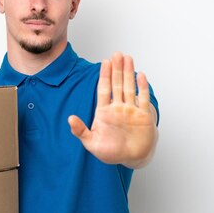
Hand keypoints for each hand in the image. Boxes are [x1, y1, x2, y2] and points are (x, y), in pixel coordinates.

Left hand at [68, 52, 157, 167]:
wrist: (132, 159)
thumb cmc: (111, 152)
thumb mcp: (92, 143)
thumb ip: (80, 131)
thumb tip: (70, 119)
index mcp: (104, 112)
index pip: (103, 89)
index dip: (104, 76)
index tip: (104, 62)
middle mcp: (118, 108)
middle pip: (117, 84)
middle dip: (117, 69)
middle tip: (116, 54)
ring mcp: (131, 110)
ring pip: (130, 88)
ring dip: (129, 73)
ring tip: (128, 58)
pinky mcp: (144, 116)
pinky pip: (143, 99)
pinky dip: (142, 87)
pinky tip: (141, 76)